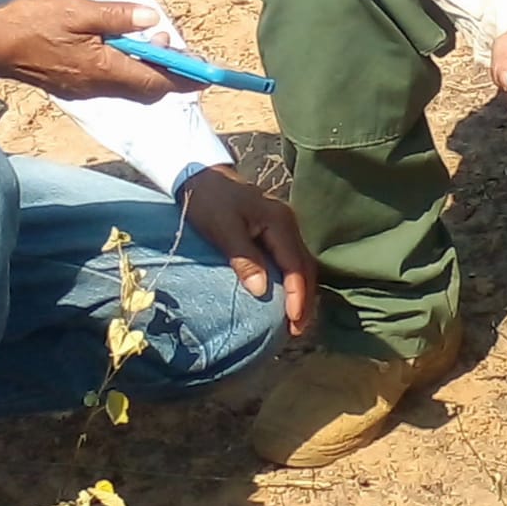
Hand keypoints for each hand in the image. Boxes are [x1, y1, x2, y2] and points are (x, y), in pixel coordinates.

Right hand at [0, 0, 201, 102]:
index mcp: (105, 68)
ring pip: (128, 85)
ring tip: (146, 40)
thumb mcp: (78, 10)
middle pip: (146, 88)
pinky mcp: (73, 84)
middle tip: (170, 44)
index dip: (183, 77)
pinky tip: (119, 45)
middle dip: (165, 71)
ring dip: (144, 67)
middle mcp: (99, 86)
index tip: (204, 72)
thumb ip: (118, 16)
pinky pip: (110, 82)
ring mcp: (85, 88)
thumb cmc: (32, 23)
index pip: (155, 82)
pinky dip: (124, 68)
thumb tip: (152, 21)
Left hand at [179, 165, 315, 335]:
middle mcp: (288, 223)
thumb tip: (263, 291)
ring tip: (294, 320)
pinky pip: (291, 258)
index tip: (293, 323)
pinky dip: (292, 280)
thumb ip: (244, 259)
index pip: (295, 265)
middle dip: (304, 299)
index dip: (297, 295)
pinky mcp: (275, 229)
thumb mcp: (223, 230)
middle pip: (305, 266)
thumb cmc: (210, 202)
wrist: (201, 176)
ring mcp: (284, 225)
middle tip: (297, 330)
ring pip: (301, 263)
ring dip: (301, 292)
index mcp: (279, 222)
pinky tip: (286, 296)